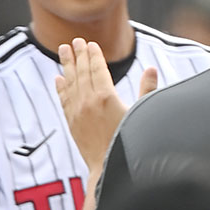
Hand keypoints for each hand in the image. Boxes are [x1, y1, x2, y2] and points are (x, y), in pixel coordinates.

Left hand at [55, 38, 157, 170]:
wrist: (109, 167)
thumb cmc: (130, 142)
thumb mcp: (141, 114)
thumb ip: (146, 90)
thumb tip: (151, 69)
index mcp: (106, 98)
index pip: (97, 69)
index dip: (93, 55)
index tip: (89, 44)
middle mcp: (88, 102)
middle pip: (82, 73)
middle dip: (78, 55)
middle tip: (74, 41)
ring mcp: (77, 112)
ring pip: (70, 83)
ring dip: (67, 66)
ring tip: (63, 50)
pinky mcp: (71, 123)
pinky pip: (64, 100)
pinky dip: (61, 88)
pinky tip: (58, 79)